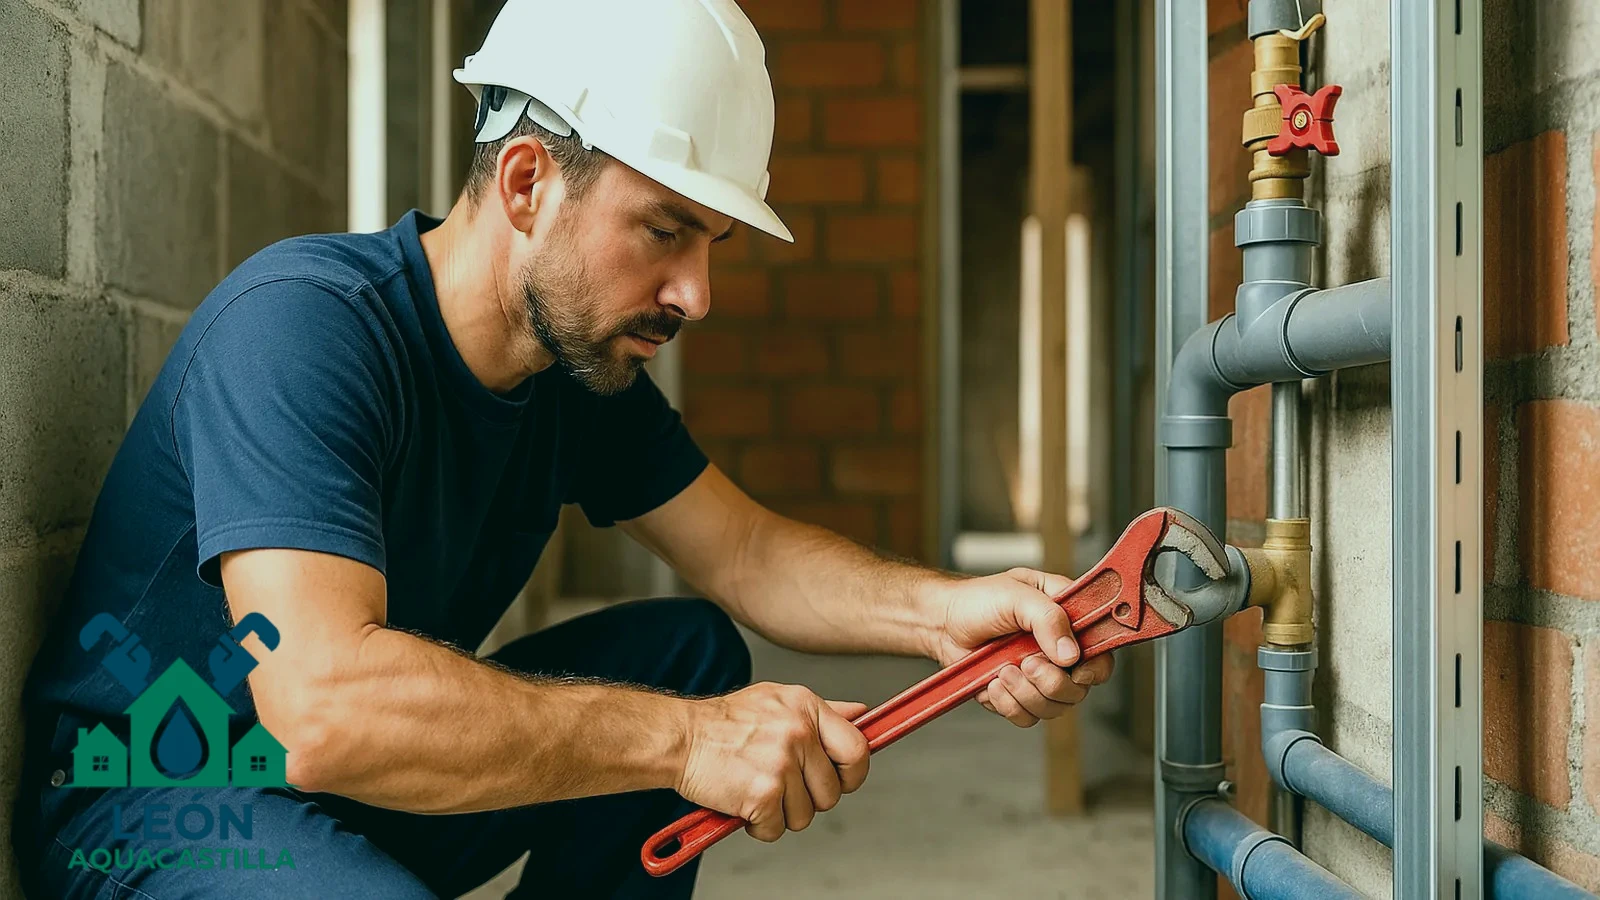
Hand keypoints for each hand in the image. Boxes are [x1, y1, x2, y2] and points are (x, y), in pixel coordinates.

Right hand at [675, 683, 869, 841]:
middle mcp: (799, 733)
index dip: (853, 773)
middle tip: (781, 786)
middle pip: (832, 792)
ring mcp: (782, 764)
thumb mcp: (778, 700)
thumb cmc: (723, 722)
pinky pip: (776, 829)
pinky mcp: (763, 794)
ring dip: (780, 813)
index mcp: (807, 707)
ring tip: (756, 790)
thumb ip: (823, 711)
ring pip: (805, 815)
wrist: (679, 737)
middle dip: (808, 799)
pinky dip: (758, 825)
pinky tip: (742, 802)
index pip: (858, 748)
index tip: (841, 779)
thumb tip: (862, 715)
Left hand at [926, 568, 1114, 727]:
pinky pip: (1026, 716)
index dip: (1095, 666)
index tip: (1076, 667)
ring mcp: (1037, 675)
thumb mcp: (1015, 595)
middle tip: (1027, 664)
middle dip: (1051, 682)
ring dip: (1026, 693)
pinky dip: (1008, 704)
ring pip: (1054, 707)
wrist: (941, 621)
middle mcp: (1057, 651)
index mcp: (1067, 620)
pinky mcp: (1016, 695)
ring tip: (1002, 670)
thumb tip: (1070, 654)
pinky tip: (992, 683)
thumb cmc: (977, 600)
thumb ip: (1048, 618)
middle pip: (1079, 688)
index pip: (1101, 651)